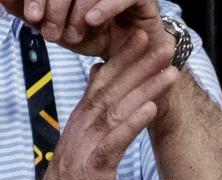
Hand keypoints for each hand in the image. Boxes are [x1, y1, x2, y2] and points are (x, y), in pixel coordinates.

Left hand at [1, 0, 165, 59]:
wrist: (136, 59)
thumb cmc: (100, 41)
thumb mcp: (61, 31)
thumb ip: (34, 15)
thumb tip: (6, 0)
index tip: (31, 17)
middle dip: (53, 6)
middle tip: (49, 31)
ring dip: (76, 13)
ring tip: (73, 35)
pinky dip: (104, 8)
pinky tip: (92, 21)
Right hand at [24, 28, 176, 179]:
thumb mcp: (83, 148)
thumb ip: (92, 120)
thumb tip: (98, 91)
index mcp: (82, 122)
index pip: (104, 82)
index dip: (123, 59)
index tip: (142, 39)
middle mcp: (84, 127)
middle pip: (114, 88)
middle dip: (139, 64)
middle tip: (162, 43)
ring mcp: (89, 145)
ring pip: (119, 108)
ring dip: (145, 88)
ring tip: (168, 70)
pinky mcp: (96, 167)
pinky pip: (116, 141)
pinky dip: (134, 122)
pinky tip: (152, 108)